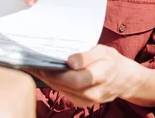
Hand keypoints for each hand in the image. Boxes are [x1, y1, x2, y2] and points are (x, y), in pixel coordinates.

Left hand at [29, 45, 143, 106]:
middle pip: (64, 85)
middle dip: (46, 74)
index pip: (75, 79)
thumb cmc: (113, 62)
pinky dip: (54, 82)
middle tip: (29, 62)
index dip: (57, 72)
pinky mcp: (82, 102)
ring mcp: (87, 100)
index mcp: (101, 76)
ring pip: (62, 90)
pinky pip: (64, 92)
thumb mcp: (103, 52)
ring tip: (33, 65)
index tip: (42, 63)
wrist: (125, 80)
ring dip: (47, 78)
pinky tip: (45, 73)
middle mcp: (93, 93)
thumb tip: (70, 61)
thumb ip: (86, 56)